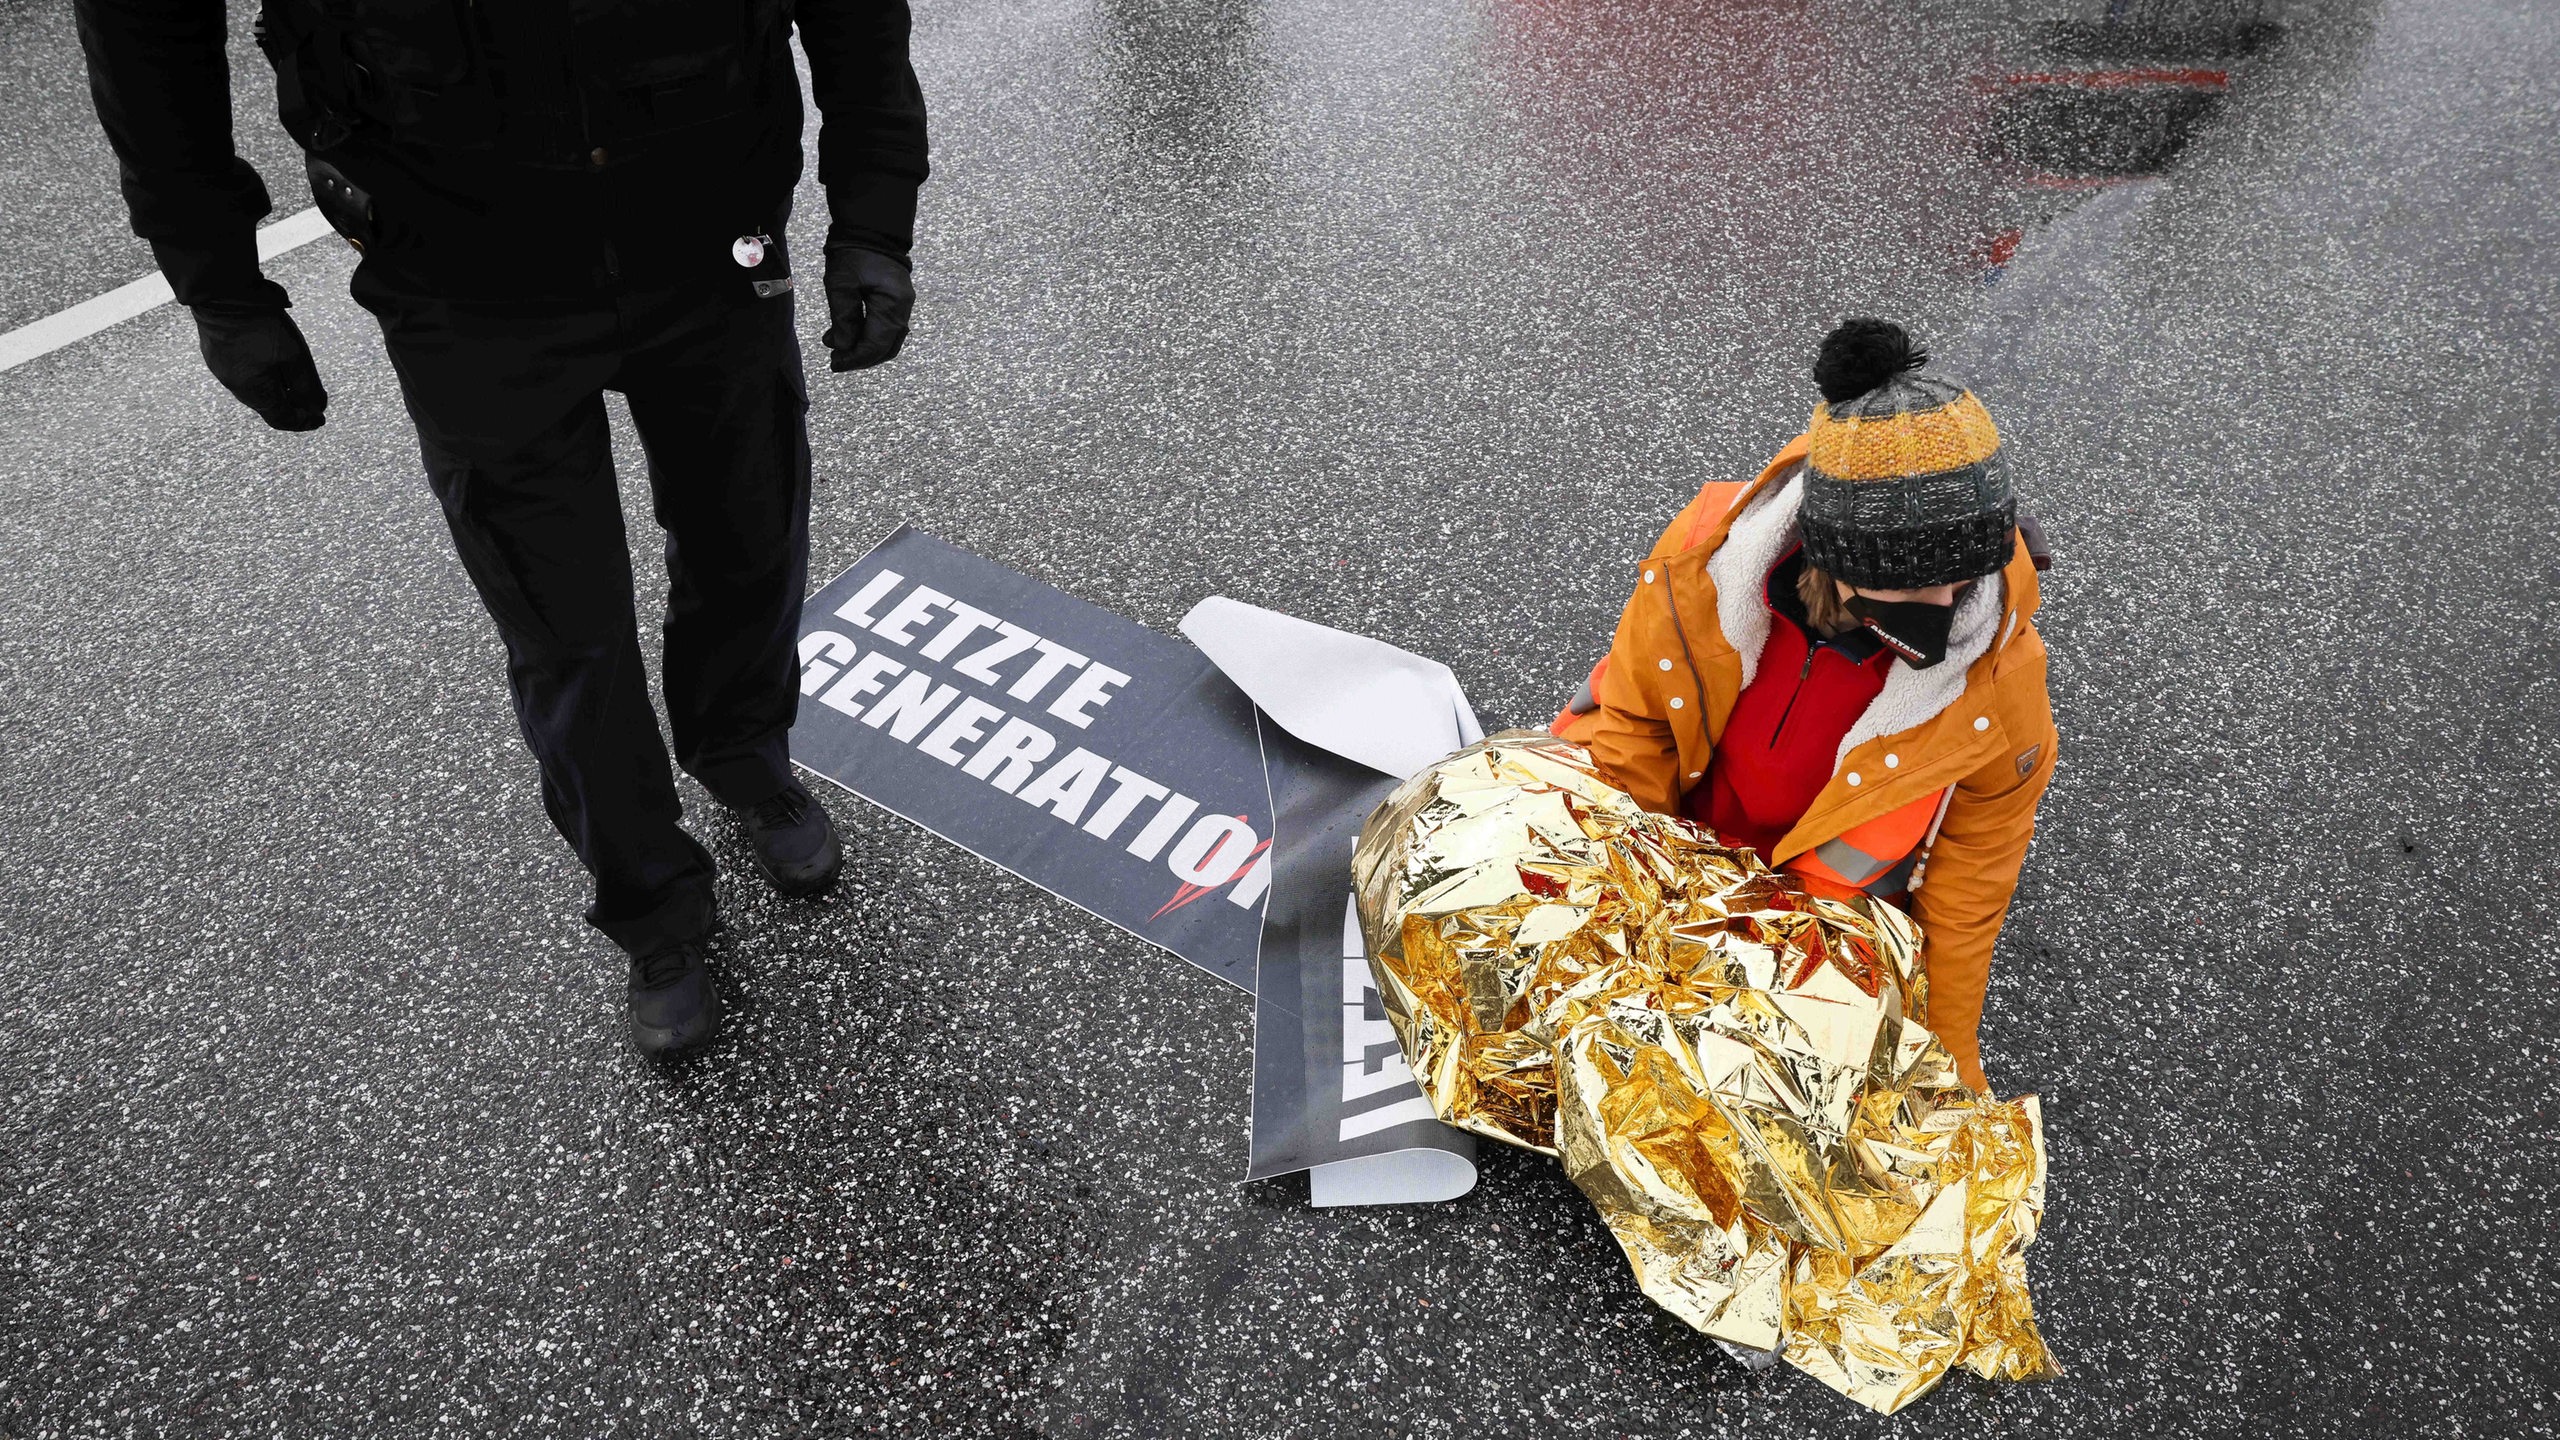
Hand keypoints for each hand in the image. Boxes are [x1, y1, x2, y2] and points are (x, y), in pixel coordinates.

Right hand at [191, 304, 327, 430]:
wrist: (224, 294)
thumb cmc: (262, 327)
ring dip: (276, 388)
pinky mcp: (216, 353)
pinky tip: (271, 361)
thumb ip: (308, 387)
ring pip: (254, 388)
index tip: (320, 418)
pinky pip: (242, 372)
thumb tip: (317, 408)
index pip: (281, 419)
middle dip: (292, 404)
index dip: (303, 422)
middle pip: (268, 405)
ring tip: (294, 379)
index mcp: (253, 392)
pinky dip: (261, 374)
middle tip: (312, 399)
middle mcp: (234, 385)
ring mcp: (221, 368)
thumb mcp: (295, 359)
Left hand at [820, 243, 912, 371]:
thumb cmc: (854, 253)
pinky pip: (885, 328)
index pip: (875, 346)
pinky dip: (868, 335)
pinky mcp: (896, 302)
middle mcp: (903, 310)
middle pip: (885, 348)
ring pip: (886, 341)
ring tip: (838, 346)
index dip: (855, 359)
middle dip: (860, 358)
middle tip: (836, 360)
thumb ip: (844, 319)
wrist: (870, 229)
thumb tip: (844, 347)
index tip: (834, 364)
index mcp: (892, 306)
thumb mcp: (841, 286)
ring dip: (863, 348)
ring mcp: (902, 306)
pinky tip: (847, 333)